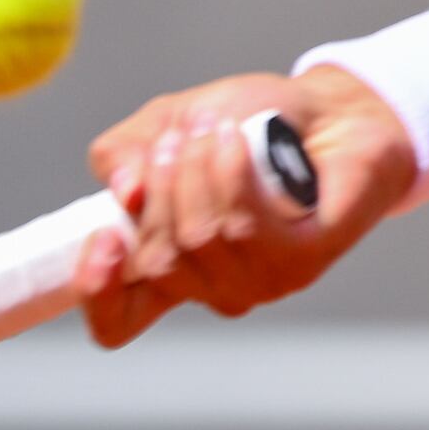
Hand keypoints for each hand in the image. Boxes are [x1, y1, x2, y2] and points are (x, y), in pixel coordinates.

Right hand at [72, 64, 417, 345]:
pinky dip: (232, 172)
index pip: (116, 321)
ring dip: (197, 168)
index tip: (103, 238)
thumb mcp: (165, 125)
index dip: (96, 292)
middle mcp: (211, 285)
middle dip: (160, 183)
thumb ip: (122, 155)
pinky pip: (245, 226)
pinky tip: (240, 140)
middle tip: (182, 137)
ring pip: (199, 238)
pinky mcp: (302, 263)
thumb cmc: (248, 122)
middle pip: (156, 260)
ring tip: (218, 128)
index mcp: (169, 266)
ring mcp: (259, 281)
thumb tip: (123, 194)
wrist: (332, 108)